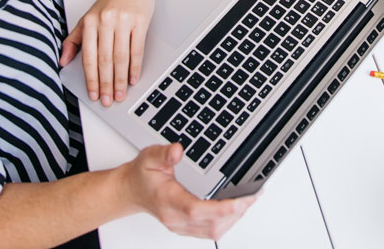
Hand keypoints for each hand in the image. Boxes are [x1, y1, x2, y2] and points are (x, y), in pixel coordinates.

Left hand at [60, 0, 154, 106]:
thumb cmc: (110, 1)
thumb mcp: (87, 18)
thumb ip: (74, 40)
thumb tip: (62, 61)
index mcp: (90, 23)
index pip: (89, 57)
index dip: (91, 78)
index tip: (93, 94)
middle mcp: (105, 22)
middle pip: (105, 60)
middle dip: (106, 83)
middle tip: (107, 100)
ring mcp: (123, 21)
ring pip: (120, 57)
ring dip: (120, 79)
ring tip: (120, 94)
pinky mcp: (139, 21)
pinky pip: (137, 49)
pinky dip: (135, 66)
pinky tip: (133, 78)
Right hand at [123, 144, 257, 238]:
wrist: (131, 191)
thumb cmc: (141, 175)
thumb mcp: (149, 156)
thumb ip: (163, 153)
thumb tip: (178, 151)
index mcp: (167, 201)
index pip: (196, 209)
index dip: (221, 208)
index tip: (239, 201)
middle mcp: (175, 218)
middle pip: (210, 224)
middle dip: (235, 212)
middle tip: (253, 196)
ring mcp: (180, 226)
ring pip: (212, 232)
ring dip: (234, 219)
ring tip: (249, 201)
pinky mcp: (186, 227)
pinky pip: (210, 231)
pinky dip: (226, 222)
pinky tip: (236, 209)